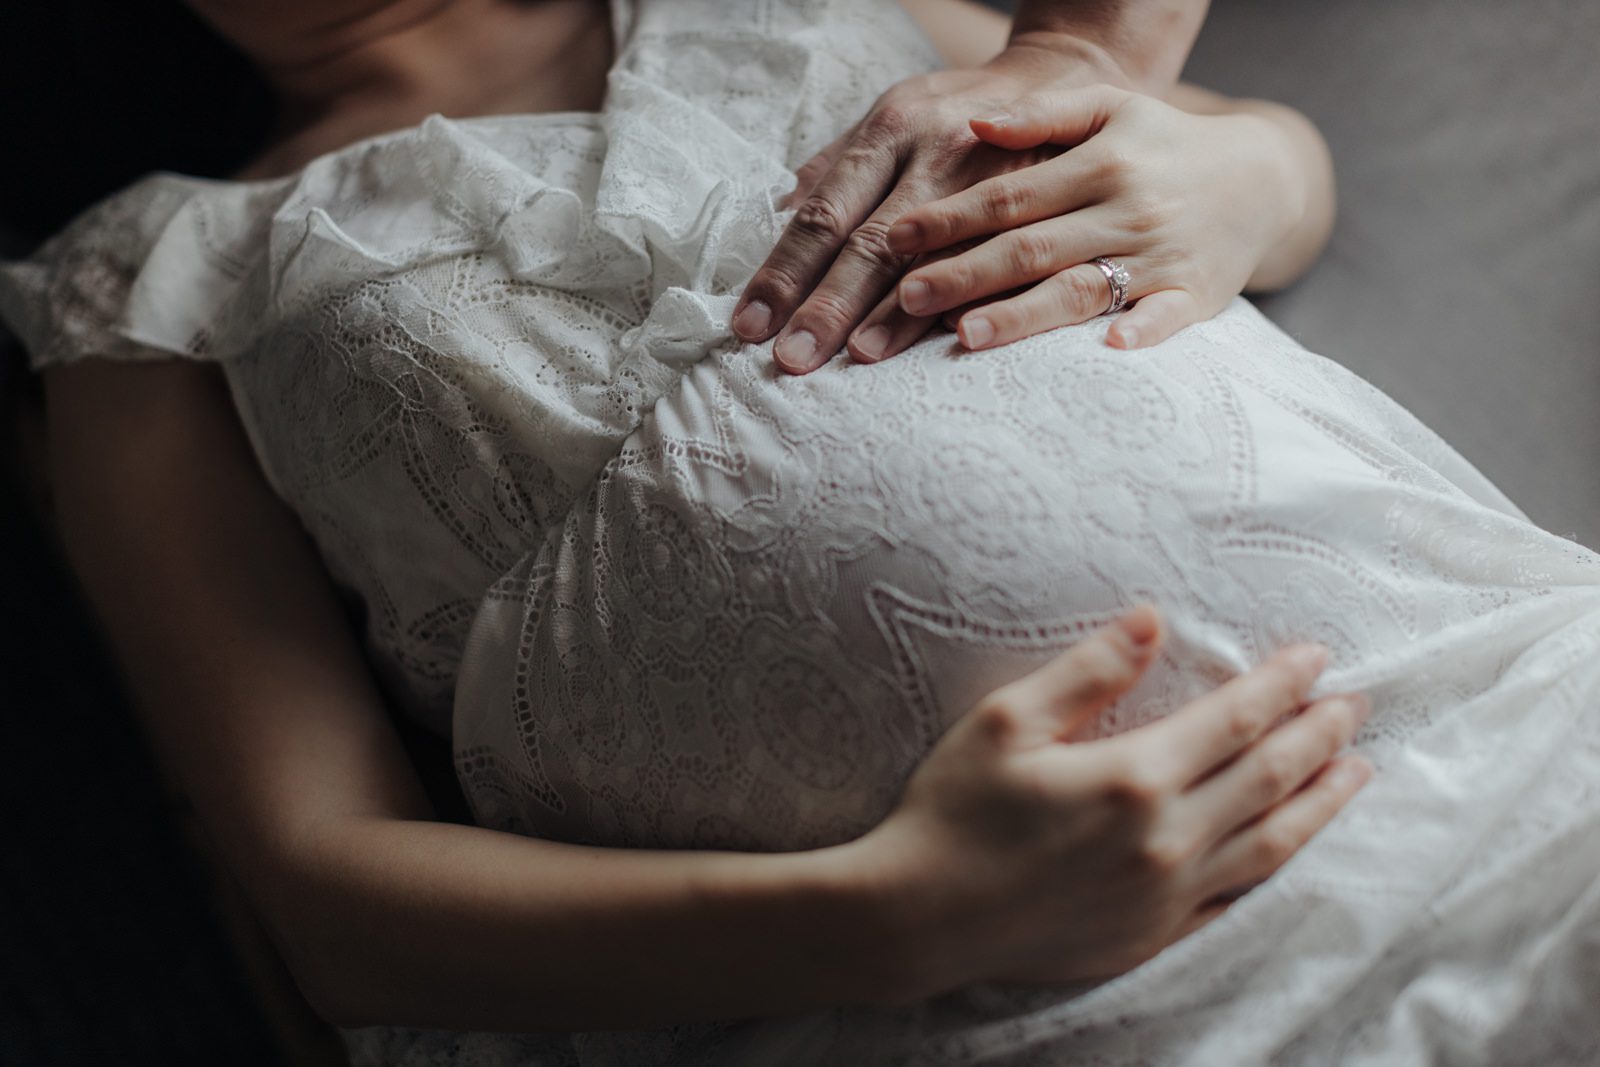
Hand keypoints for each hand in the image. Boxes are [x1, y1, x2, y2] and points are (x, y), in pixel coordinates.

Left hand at [730, 42, 1134, 374]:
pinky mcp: (1043, 205)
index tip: (752, 324)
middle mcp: (939, 152)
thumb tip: (779, 212)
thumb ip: (837, 163)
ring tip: (860, 359)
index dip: (786, 271)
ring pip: (940, 256)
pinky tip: (954, 340)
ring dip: (897, 316)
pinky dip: (978, 302)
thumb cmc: (957, 109)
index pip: (826, 212)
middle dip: (828, 306)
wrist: (1059, 75)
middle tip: (793, 358)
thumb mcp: (894, 112)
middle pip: (874, 242)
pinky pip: (1006, 262)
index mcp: (891, 129)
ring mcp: (994, 180)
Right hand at [848, 606, 1371, 999]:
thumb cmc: (953, 811)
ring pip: (1273, 842)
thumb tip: (1152, 621)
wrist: (920, 919)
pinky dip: (1277, 862)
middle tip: (1356, 705)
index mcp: (1134, 776)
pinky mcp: (1154, 935)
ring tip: (1357, 772)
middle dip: (1320, 734)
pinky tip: (1290, 843)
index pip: (1237, 718)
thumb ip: (1087, 671)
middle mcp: (1167, 839)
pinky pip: (1237, 896)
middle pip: (1271, 776)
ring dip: (1321, 801)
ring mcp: (1167, 895)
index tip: (1317, 656)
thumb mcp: (1005, 721)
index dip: (1283, 684)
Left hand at [878, 85, 1306, 355]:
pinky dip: (1141, 332)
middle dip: (964, 274)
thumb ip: (1041, 115)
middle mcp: (1127, 210)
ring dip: (1023, 314)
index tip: (897, 238)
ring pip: (1081, 289)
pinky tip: (1107, 350)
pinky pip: (1165, 319)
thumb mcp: (1111, 108)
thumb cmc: (1163, 145)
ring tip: (965, 334)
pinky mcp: (1195, 296)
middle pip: (1032, 248)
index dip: (952, 218)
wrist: (1262, 178)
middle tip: (905, 298)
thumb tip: (974, 120)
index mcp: (1100, 163)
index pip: (1010, 195)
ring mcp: (1161, 257)